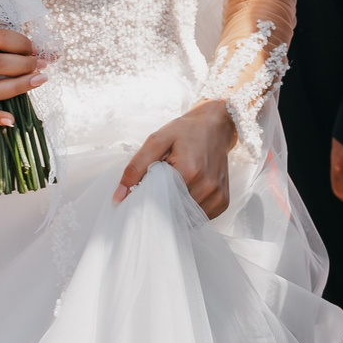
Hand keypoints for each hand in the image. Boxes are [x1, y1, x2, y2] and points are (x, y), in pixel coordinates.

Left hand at [115, 101, 238, 217]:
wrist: (215, 126)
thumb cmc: (185, 131)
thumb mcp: (157, 140)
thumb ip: (136, 167)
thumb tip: (119, 197)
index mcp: (189, 171)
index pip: (160, 201)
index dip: (148, 200)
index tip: (141, 194)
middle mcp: (206, 187)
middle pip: (174, 211)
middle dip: (162, 205)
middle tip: (157, 189)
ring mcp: (217, 196)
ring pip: (187, 217)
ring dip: (177, 208)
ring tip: (175, 187)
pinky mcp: (223, 201)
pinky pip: (201, 216)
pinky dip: (190, 209)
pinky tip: (188, 191)